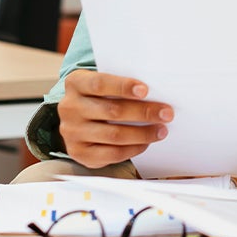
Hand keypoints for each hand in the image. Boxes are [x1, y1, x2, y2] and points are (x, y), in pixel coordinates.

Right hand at [57, 69, 174, 168]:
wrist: (78, 120)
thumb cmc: (100, 97)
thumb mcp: (103, 85)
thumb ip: (121, 86)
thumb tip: (157, 91)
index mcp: (75, 83)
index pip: (100, 84)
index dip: (123, 86)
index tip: (145, 90)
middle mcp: (70, 107)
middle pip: (112, 111)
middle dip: (144, 112)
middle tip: (166, 113)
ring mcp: (72, 132)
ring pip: (114, 134)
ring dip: (143, 133)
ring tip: (161, 130)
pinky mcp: (79, 152)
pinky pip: (111, 153)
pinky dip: (133, 148)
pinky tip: (146, 143)